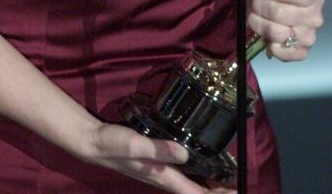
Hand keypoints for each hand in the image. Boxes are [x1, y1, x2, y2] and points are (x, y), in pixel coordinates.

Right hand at [84, 122, 233, 192]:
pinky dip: (196, 172)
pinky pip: (183, 173)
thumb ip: (159, 149)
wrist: (94, 143)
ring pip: (190, 184)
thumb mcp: (136, 145)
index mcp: (164, 177)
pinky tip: (200, 162)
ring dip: (208, 184)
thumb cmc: (114, 145)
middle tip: (237, 185)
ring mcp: (160, 172)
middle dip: (217, 191)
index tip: (237, 191)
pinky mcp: (157, 163)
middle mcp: (165, 178)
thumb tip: (185, 153)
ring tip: (226, 178)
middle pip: (197, 191)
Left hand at [247, 0, 324, 60]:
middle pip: (281, 14)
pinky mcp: (300, 52)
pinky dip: (272, 47)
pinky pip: (286, 55)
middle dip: (260, 5)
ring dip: (260, 24)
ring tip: (257, 15)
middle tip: (256, 0)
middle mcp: (316, 17)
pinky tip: (267, 35)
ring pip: (278, 34)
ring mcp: (309, 36)